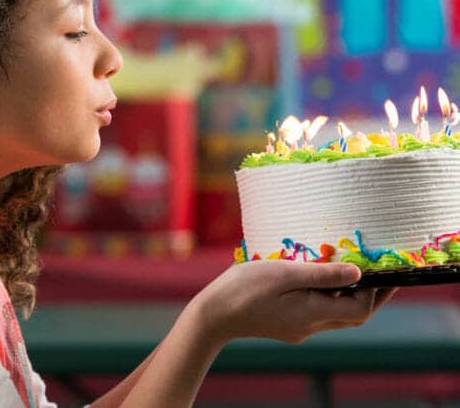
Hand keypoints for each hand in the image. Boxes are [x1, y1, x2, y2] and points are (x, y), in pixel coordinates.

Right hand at [194, 260, 396, 344]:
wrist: (215, 314)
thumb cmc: (245, 288)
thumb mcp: (285, 273)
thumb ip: (323, 274)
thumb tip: (358, 274)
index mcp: (313, 314)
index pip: (360, 309)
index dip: (376, 291)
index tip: (382, 268)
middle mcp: (311, 326)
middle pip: (353, 316)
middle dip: (372, 296)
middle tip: (382, 273)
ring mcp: (299, 328)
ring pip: (337, 315)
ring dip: (350, 295)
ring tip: (353, 270)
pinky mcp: (289, 325)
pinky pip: (319, 313)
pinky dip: (330, 297)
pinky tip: (321, 279)